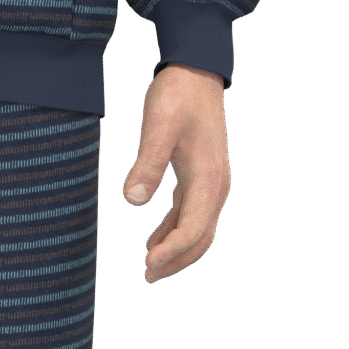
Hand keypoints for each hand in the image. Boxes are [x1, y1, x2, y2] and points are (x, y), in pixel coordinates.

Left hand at [124, 65, 231, 283]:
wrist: (197, 72)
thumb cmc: (177, 96)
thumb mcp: (158, 127)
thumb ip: (147, 164)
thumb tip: (132, 200)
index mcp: (207, 179)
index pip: (192, 230)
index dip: (171, 252)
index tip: (146, 265)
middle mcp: (216, 186)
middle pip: (201, 238)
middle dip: (177, 260)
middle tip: (147, 277)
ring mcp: (212, 182)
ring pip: (198, 228)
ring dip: (176, 249)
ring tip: (148, 266)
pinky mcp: (202, 175)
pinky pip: (192, 213)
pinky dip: (175, 229)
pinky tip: (153, 238)